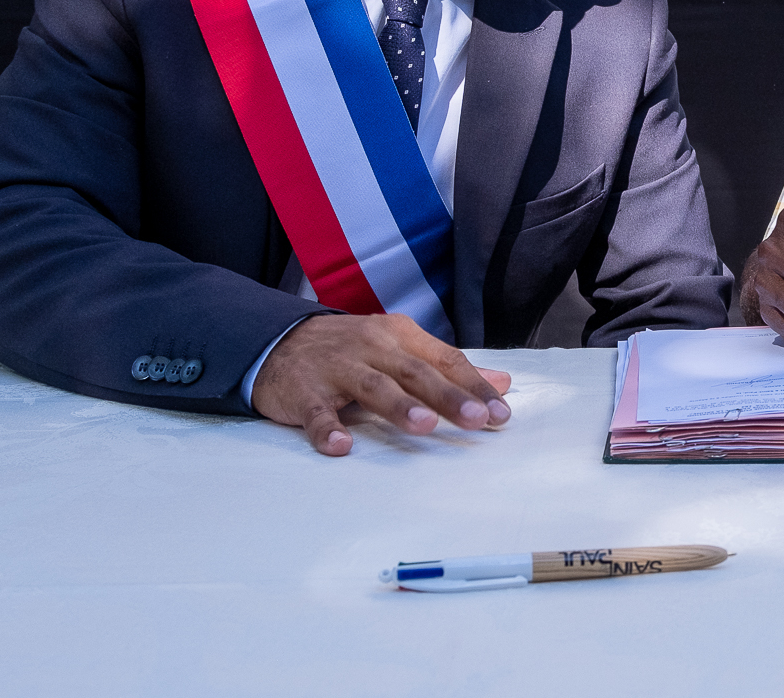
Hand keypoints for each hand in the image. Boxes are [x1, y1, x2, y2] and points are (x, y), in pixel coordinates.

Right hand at [250, 313, 512, 455]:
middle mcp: (372, 348)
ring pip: (372, 387)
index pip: (445, 360)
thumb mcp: (401, 350)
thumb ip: (449, 369)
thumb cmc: (354, 351)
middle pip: (415, 372)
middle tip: (476, 419)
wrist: (280, 341)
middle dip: (447, 396)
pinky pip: (316, 412)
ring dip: (398, 406)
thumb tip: (503, 382)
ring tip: (424, 425)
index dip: (474, 386)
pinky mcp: (304, 392)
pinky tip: (341, 446)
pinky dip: (327, 429)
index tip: (500, 414)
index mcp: (401, 336)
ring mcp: (337, 368)